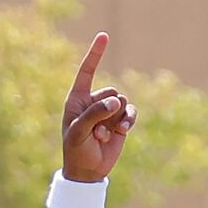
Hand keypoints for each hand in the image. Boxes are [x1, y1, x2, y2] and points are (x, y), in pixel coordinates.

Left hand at [61, 33, 136, 181]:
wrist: (88, 172)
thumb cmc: (76, 150)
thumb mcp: (79, 132)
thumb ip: (95, 113)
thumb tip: (116, 101)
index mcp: (78, 98)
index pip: (87, 71)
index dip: (95, 54)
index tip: (104, 36)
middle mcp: (94, 101)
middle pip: (111, 91)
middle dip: (107, 112)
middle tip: (95, 132)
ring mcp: (108, 110)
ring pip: (122, 101)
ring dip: (116, 120)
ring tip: (103, 136)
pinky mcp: (120, 120)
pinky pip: (131, 111)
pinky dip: (129, 119)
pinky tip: (124, 130)